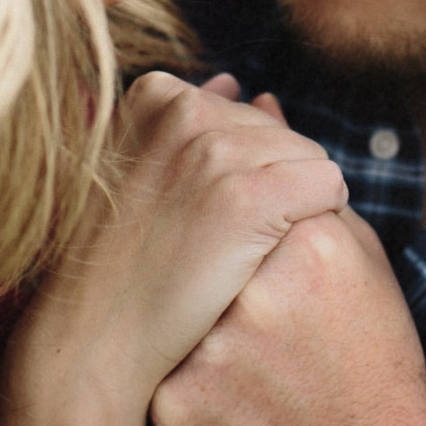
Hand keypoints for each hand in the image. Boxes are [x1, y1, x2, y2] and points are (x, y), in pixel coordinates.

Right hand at [0, 71, 346, 425]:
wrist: (95, 346)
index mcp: (156, 95)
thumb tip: (234, 79)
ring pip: (312, 159)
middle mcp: (186, 110)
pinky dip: (319, 226)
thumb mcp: (141, 175)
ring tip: (244, 256)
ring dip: (297, 208)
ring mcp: (216, 152)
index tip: (199, 216)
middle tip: (223, 245)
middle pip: (283, 133)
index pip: (247, 112)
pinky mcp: (251, 198)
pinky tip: (273, 261)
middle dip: (272, 184)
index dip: (241, 171)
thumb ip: (184, 121)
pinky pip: (330, 188)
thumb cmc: (119, 269)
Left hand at [153, 209, 425, 425]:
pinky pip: (159, 365)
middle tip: (263, 318)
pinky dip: (185, 372)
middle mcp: (256, 298)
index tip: (275, 266)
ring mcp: (211, 356)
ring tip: (253, 359)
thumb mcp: (360, 264)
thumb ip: (305, 184)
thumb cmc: (368, 359)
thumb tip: (262, 106)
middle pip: (209, 249)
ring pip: (176, 306)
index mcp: (309, 249)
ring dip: (199, 321)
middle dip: (224, 275)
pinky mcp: (176, 409)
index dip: (257, 232)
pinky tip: (232, 393)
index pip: (250, 198)